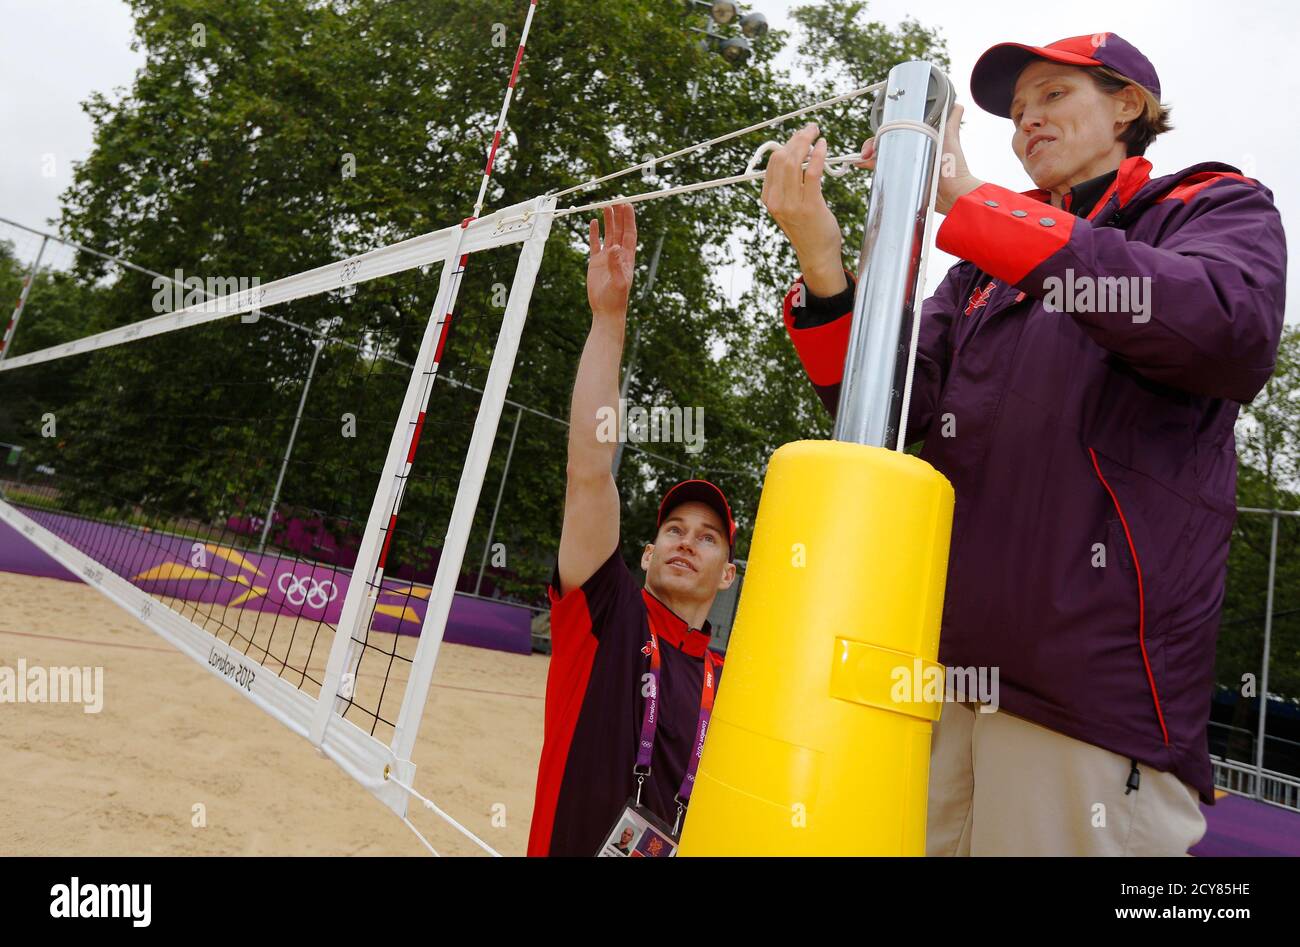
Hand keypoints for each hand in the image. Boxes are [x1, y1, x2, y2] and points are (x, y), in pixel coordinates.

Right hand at [587, 203, 637, 319]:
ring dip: (608, 221)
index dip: (629, 219)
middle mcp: (618, 255)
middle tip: (617, 200)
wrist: (606, 310)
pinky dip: (595, 233)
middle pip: (619, 230)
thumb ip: (616, 265)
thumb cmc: (616, 299)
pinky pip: (595, 244)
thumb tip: (615, 248)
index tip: (628, 205)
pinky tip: (594, 222)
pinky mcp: (596, 262)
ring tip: (606, 206)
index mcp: (627, 258)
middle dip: (619, 216)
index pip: (629, 234)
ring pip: (608, 234)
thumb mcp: (618, 282)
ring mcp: (607, 257)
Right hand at [760, 122, 846, 296]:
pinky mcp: (810, 205)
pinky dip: (818, 155)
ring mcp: (792, 204)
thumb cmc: (807, 228)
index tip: (801, 136)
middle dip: (797, 139)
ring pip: (794, 162)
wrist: (817, 254)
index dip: (787, 144)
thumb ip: (787, 185)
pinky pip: (812, 172)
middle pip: (782, 159)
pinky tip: (823, 146)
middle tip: (811, 129)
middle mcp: (777, 201)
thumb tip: (796, 155)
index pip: (773, 163)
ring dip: (806, 142)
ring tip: (816, 134)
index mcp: (769, 199)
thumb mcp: (789, 206)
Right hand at [856, 103, 983, 214]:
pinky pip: (883, 172)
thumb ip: (952, 122)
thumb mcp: (950, 138)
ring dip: (868, 155)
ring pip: (882, 157)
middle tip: (867, 151)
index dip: (885, 130)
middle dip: (872, 144)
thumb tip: (958, 103)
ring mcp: (905, 167)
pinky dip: (870, 167)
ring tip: (862, 159)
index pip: (897, 130)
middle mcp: (911, 152)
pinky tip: (860, 164)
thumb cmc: (954, 167)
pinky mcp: (901, 180)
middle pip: (886, 143)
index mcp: (920, 140)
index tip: (877, 133)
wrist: (953, 195)